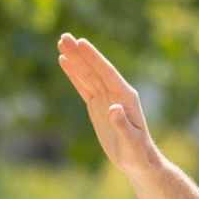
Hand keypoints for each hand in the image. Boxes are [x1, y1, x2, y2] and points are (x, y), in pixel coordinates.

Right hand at [56, 33, 162, 174]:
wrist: (137, 160)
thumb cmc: (137, 152)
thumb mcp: (131, 141)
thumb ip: (123, 125)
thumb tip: (114, 108)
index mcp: (125, 96)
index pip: (106, 72)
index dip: (94, 58)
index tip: (81, 43)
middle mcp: (115, 92)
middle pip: (94, 69)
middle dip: (80, 53)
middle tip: (64, 37)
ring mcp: (106, 97)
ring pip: (87, 74)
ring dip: (75, 59)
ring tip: (61, 42)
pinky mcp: (97, 105)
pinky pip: (83, 86)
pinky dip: (74, 73)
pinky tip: (65, 61)